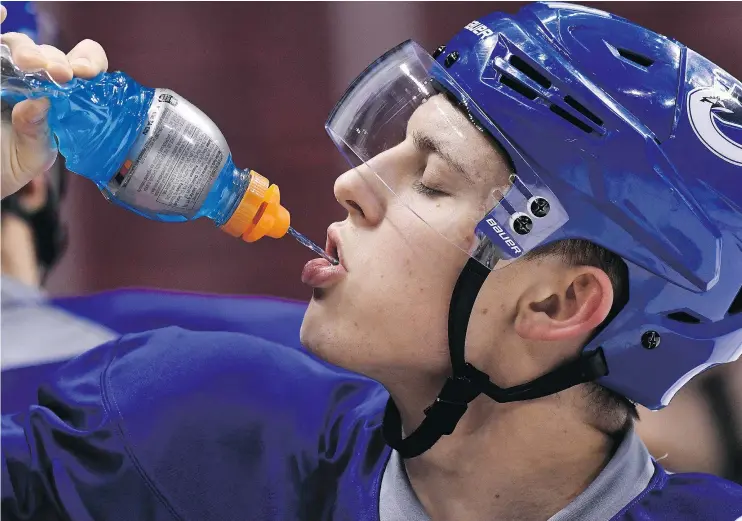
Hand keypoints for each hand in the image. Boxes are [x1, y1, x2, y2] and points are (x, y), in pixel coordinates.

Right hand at [0, 4, 107, 198]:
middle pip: (48, 54)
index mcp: (60, 95)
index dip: (88, 62)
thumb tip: (39, 104)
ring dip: (26, 51)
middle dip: (55, 60)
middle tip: (60, 74)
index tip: (86, 73)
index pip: (83, 65)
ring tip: (32, 64)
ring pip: (16, 45)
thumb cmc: (7, 165)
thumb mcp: (28, 158)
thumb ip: (37, 135)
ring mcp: (5, 71)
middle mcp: (34, 77)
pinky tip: (0, 13)